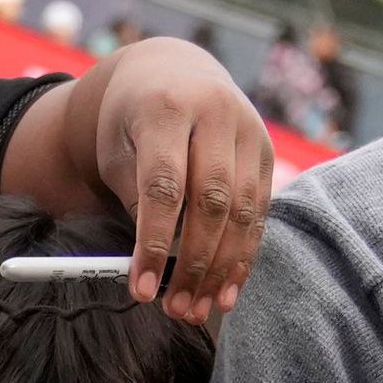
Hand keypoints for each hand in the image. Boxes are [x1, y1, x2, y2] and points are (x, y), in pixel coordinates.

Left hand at [91, 36, 275, 323]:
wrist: (170, 72)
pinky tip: (226, 289)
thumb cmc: (132, 121)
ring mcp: (247, 129)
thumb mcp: (117, 151)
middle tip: (177, 310)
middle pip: (212, 202)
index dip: (155, 244)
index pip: (164, 185)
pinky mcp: (264, 150)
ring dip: (222, 269)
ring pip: (243, 211)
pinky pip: (259, 212)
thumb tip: (152, 271)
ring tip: (198, 309)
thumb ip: (135, 201)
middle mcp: (214, 112)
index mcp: (166, 107)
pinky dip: (243, 255)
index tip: (141, 290)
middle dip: (194, 264)